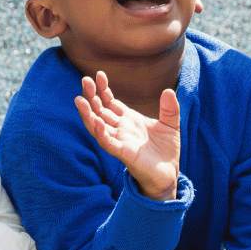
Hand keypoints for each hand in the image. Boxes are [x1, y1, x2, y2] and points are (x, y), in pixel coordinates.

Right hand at [73, 72, 180, 200]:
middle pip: (100, 110)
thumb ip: (170, 109)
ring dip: (88, 114)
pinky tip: (97, 122)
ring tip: (79, 100)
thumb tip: (169, 91)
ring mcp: (120, 141)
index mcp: (128, 120)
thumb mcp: (171, 125)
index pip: (110, 102)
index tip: (99, 75)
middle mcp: (120, 129)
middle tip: (85, 80)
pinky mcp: (123, 154)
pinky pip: (108, 143)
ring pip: (97, 126)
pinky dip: (101, 133)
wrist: (169, 174)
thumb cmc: (167, 151)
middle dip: (92, 96)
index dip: (103, 89)